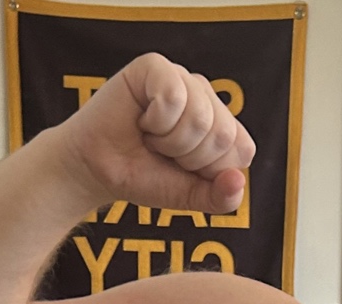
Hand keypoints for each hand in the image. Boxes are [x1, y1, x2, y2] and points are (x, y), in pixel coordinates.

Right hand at [51, 53, 254, 215]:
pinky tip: (142, 119)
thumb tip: (238, 182)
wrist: (99, 170)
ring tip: (151, 136)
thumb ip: (220, 198)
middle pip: (223, 134)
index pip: (242, 149)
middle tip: (163, 152)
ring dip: (169, 141)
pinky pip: (175, 97)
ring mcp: (182, 78)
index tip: (184, 169)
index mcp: (222, 125)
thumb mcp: (188, 196)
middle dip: (189, 157)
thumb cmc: (143, 176)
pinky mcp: (156, 66)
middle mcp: (206, 96)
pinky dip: (156, 121)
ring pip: (200, 117)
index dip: (210, 171)